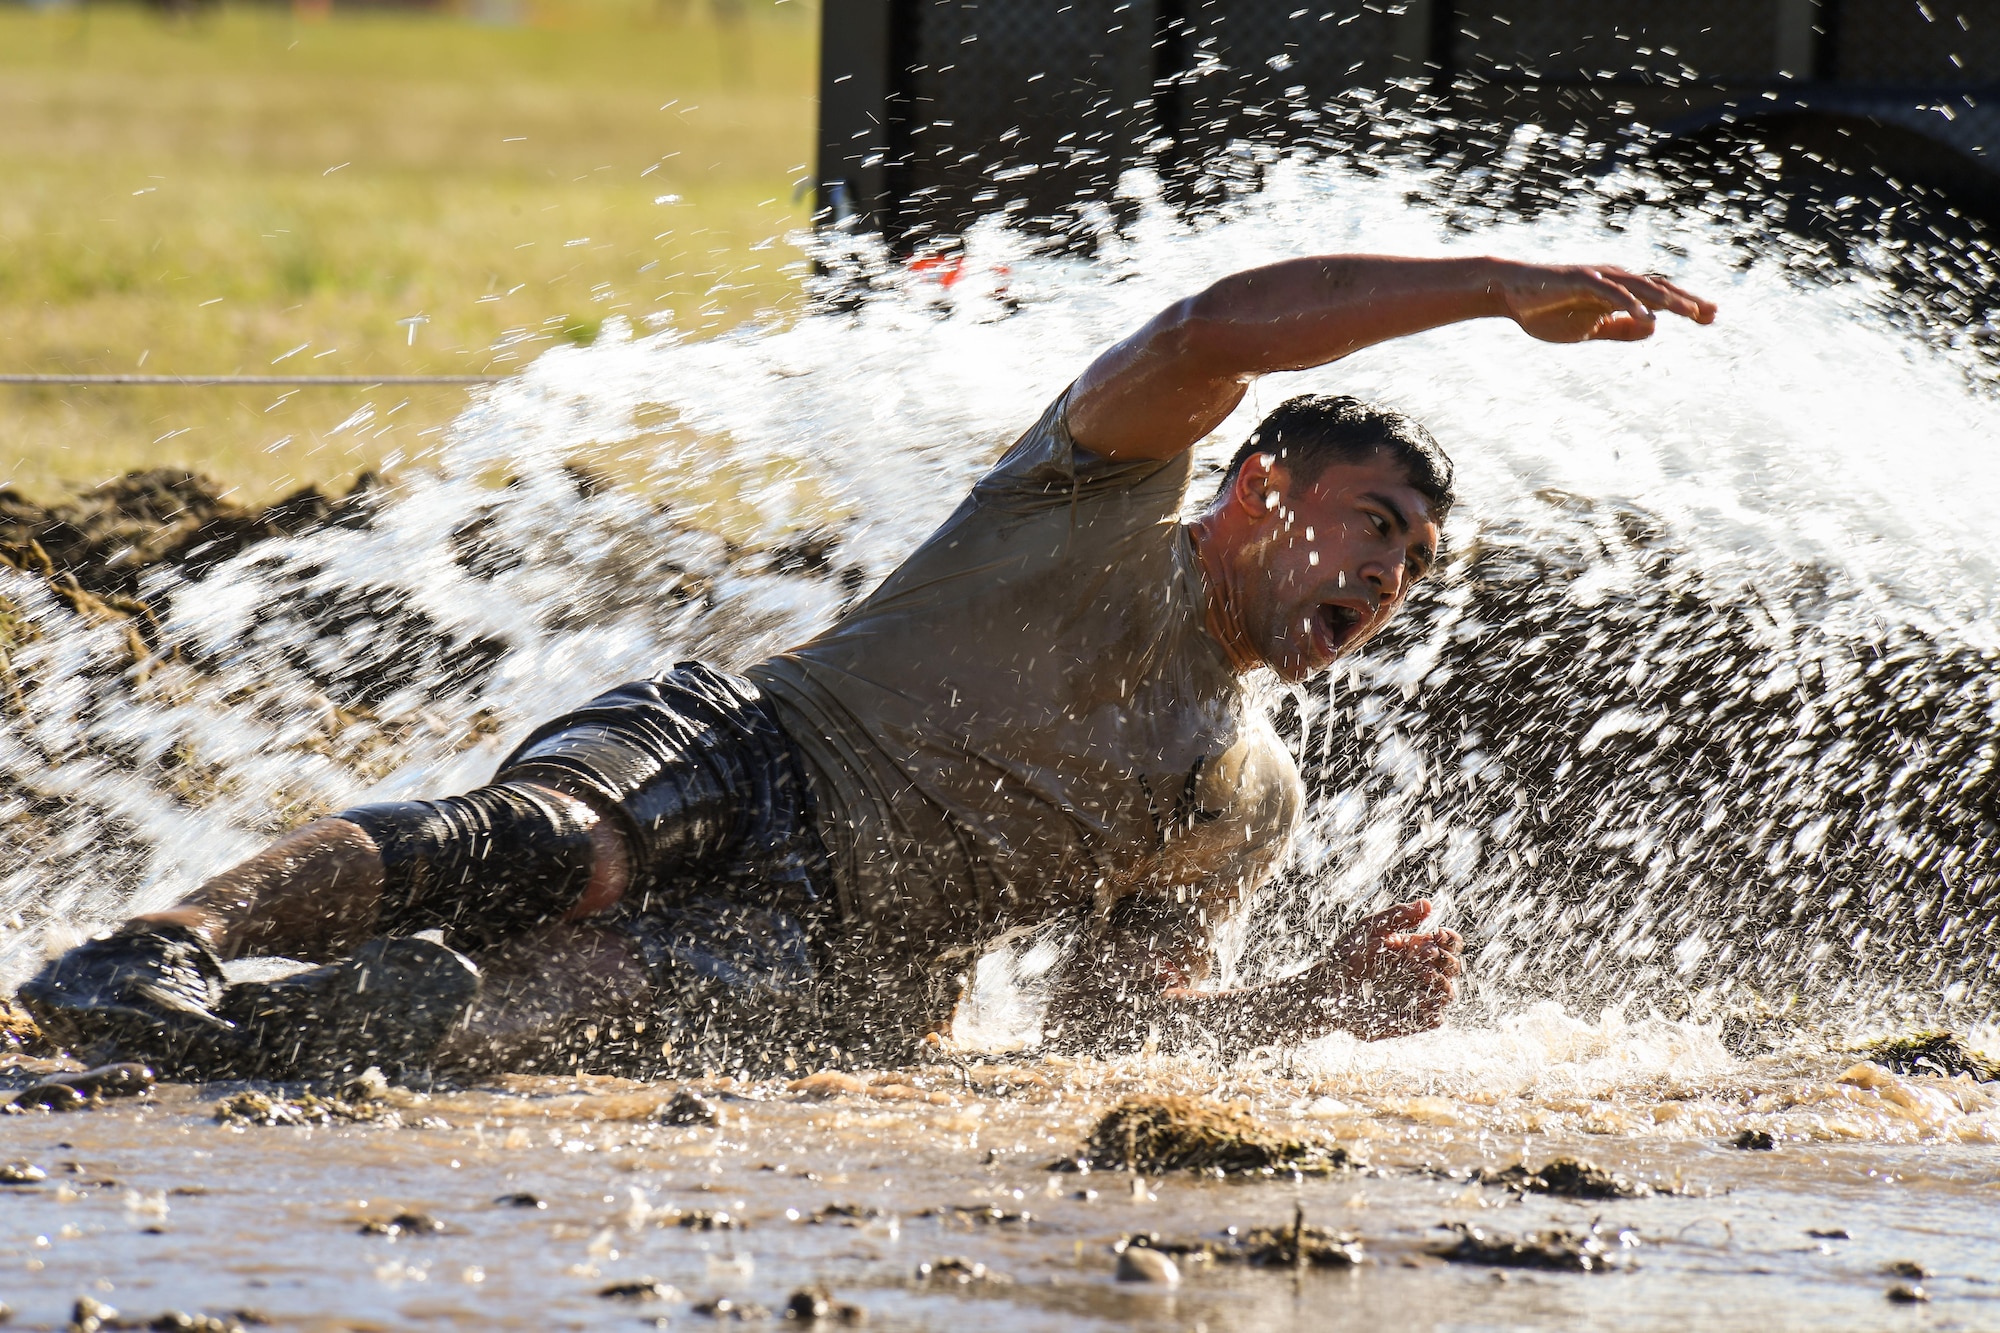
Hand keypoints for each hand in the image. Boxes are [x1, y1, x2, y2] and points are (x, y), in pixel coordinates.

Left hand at [1310, 899, 1462, 1039]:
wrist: (1325, 990)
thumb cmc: (1345, 956)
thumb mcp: (1369, 929)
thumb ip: (1398, 916)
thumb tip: (1428, 904)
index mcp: (1415, 949)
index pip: (1449, 944)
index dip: (1450, 939)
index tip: (1437, 934)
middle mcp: (1420, 973)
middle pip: (1454, 967)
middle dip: (1445, 959)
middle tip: (1425, 953)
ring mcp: (1417, 997)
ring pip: (1449, 993)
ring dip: (1440, 982)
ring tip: (1421, 974)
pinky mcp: (1410, 1020)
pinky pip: (1435, 1019)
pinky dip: (1432, 1009)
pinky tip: (1415, 998)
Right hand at [1490, 261, 1716, 343]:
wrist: (1510, 295)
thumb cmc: (1546, 311)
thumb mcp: (1589, 329)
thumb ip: (1619, 329)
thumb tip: (1653, 327)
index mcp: (1618, 292)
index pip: (1658, 297)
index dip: (1685, 306)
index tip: (1710, 318)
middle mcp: (1614, 280)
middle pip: (1658, 289)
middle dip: (1686, 301)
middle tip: (1713, 314)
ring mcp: (1598, 278)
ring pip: (1641, 287)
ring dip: (1667, 299)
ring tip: (1690, 312)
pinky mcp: (1581, 280)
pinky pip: (1611, 293)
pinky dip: (1630, 303)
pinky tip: (1647, 316)